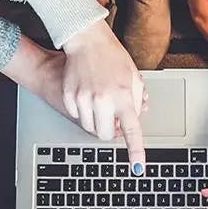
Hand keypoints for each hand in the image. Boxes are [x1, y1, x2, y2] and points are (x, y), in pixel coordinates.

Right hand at [62, 21, 146, 172]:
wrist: (87, 40)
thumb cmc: (112, 57)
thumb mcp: (133, 77)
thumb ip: (137, 101)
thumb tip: (135, 119)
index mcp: (123, 97)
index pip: (132, 131)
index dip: (136, 152)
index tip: (138, 168)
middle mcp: (103, 100)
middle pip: (105, 135)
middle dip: (110, 130)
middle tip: (112, 116)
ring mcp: (84, 99)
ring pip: (90, 128)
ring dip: (96, 121)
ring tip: (100, 101)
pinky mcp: (69, 97)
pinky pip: (77, 116)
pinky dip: (83, 111)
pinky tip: (87, 94)